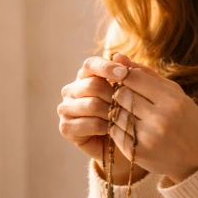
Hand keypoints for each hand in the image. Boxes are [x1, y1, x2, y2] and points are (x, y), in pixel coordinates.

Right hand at [57, 55, 140, 176]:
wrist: (124, 142)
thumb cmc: (128, 113)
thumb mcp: (131, 91)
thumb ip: (127, 73)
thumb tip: (120, 55)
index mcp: (85, 76)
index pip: (91, 64)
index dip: (107, 68)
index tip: (124, 74)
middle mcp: (72, 90)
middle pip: (91, 86)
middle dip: (113, 96)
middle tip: (129, 105)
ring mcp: (66, 109)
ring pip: (90, 105)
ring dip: (111, 113)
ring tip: (125, 119)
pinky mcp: (66, 127)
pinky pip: (87, 124)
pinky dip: (104, 127)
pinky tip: (114, 130)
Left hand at [91, 52, 197, 183]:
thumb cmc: (187, 121)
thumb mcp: (175, 94)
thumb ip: (146, 75)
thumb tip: (117, 56)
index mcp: (173, 101)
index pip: (134, 79)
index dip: (124, 75)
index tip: (122, 77)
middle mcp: (160, 119)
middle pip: (122, 95)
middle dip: (119, 92)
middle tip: (123, 94)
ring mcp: (147, 138)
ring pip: (115, 113)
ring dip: (116, 109)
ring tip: (127, 110)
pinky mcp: (136, 153)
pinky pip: (114, 131)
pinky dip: (116, 126)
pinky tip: (127, 125)